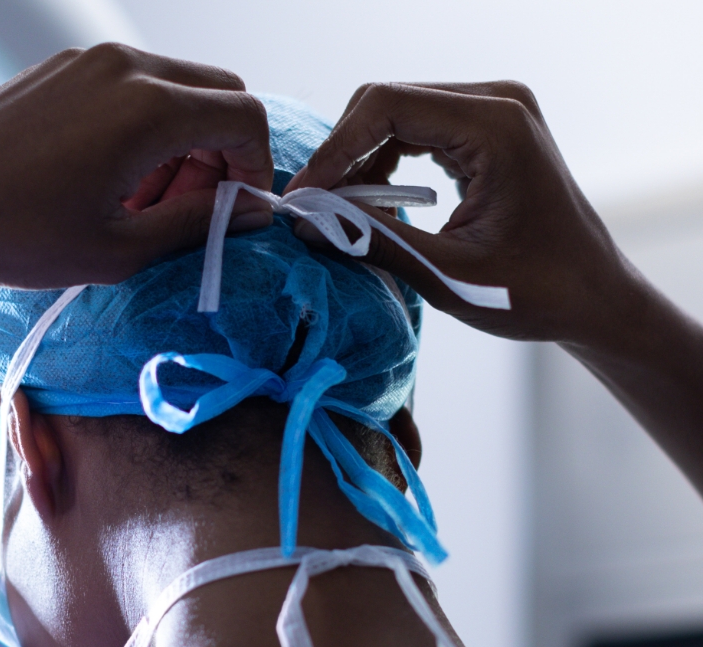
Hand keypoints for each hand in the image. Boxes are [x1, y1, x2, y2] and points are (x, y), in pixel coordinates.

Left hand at [0, 43, 271, 487]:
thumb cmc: (15, 235)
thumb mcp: (118, 250)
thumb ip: (196, 226)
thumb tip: (251, 212)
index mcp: (148, 109)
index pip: (245, 119)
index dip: (258, 171)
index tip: (241, 215)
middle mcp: (126, 67)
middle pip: (217, 95)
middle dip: (222, 154)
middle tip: (191, 214)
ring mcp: (90, 61)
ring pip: (175, 90)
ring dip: (183, 143)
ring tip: (145, 207)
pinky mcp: (63, 69)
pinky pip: (132, 87)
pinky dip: (145, 129)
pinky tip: (110, 183)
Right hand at [284, 81, 638, 347]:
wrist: (592, 297)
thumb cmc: (534, 293)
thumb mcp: (447, 274)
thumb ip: (375, 242)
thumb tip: (308, 227)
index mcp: (495, 126)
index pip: (387, 105)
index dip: (334, 149)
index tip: (302, 198)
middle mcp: (496, 102)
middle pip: (388, 101)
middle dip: (342, 154)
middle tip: (311, 210)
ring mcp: (495, 112)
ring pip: (398, 113)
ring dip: (360, 160)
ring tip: (338, 212)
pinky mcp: (489, 130)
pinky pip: (419, 129)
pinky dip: (385, 162)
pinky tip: (371, 204)